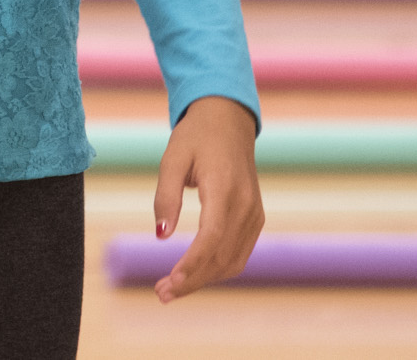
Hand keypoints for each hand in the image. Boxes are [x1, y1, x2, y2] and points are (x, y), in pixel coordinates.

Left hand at [151, 95, 263, 302]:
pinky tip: (193, 275)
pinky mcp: (255, 218)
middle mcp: (246, 205)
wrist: (228, 121)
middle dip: (193, 280)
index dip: (191, 265)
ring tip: (171, 289)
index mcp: (225, 188)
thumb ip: (166, 196)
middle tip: (161, 294)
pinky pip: (239, 253)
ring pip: (233, 261)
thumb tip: (161, 236)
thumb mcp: (172, 159)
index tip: (169, 282)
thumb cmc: (195, 137)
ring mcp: (255, 214)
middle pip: (222, 256)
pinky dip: (217, 268)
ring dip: (204, 280)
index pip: (211, 238)